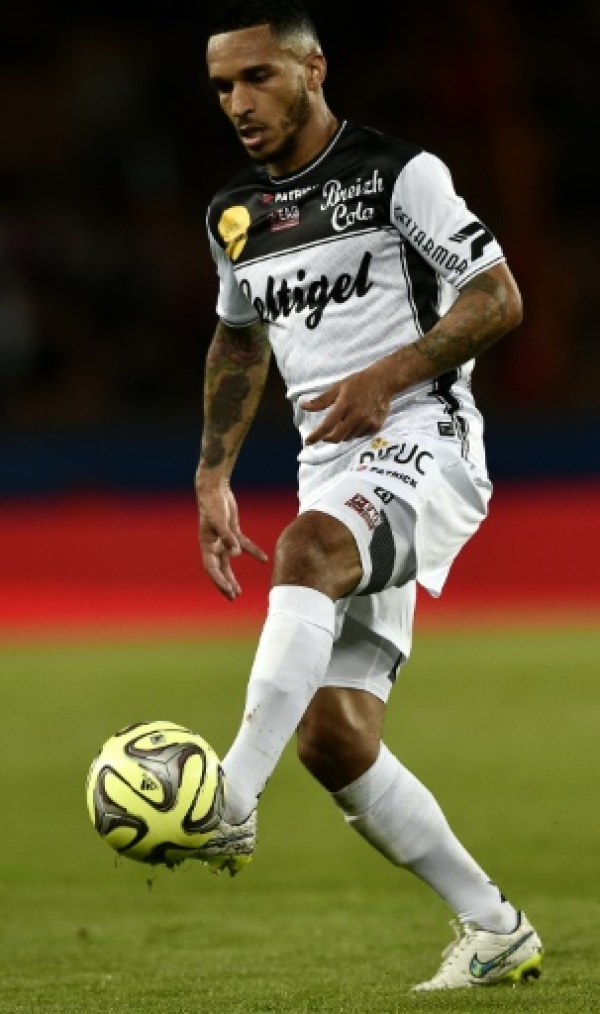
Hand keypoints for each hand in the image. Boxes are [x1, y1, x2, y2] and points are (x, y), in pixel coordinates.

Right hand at [196, 480, 267, 599]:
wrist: (214, 490)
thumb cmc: (213, 505)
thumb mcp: (220, 521)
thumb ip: (228, 538)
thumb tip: (236, 555)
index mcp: (206, 545)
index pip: (212, 568)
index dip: (219, 581)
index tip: (229, 591)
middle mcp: (214, 545)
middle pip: (219, 569)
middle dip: (225, 584)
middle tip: (233, 598)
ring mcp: (223, 539)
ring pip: (229, 562)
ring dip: (233, 576)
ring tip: (239, 591)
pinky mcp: (233, 532)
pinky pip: (244, 545)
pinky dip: (253, 552)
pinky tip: (264, 560)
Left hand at [302, 364, 392, 445]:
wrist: (383, 381)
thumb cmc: (358, 382)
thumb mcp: (338, 387)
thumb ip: (321, 400)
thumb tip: (304, 406)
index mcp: (345, 404)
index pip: (327, 425)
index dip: (316, 435)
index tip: (308, 441)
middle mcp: (356, 415)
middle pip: (337, 437)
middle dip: (328, 439)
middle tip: (324, 435)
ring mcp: (367, 422)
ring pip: (348, 437)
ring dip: (342, 434)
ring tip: (344, 421)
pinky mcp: (376, 426)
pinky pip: (359, 436)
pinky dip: (354, 432)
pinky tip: (356, 422)